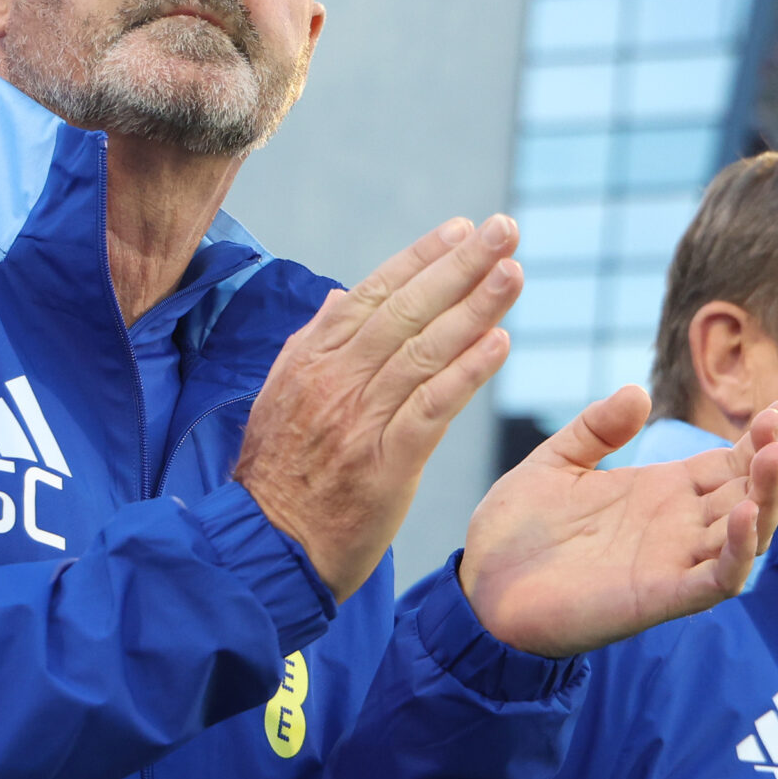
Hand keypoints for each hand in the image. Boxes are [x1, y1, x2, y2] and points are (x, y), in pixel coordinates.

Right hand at [236, 217, 522, 599]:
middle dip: (460, 265)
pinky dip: (466, 373)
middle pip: (408, 310)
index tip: (464, 228)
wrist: (264, 550)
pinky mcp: (382, 463)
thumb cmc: (278, 478)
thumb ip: (315, 345)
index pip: (376, 293)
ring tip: (513, 272)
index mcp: (313, 359)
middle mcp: (336, 379)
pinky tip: (499, 344)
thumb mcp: (281, 398)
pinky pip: (431, 407)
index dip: (422, 257)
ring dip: (474, 307)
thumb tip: (343, 296)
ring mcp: (359, 419)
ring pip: (425, 350)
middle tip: (505, 229)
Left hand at [457, 392, 777, 657]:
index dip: (761, 438)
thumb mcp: (556, 462)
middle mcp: (677, 527)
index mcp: (661, 492)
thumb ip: (597, 429)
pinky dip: (738, 551)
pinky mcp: (658, 597)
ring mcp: (672, 563)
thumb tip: (638, 391)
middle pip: (749, 495)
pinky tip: (743, 515)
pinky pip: (716, 580)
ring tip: (774, 457)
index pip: (729, 463)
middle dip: (772, 462)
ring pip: (746, 535)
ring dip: (767, 498)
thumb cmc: (515, 532)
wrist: (479, 589)